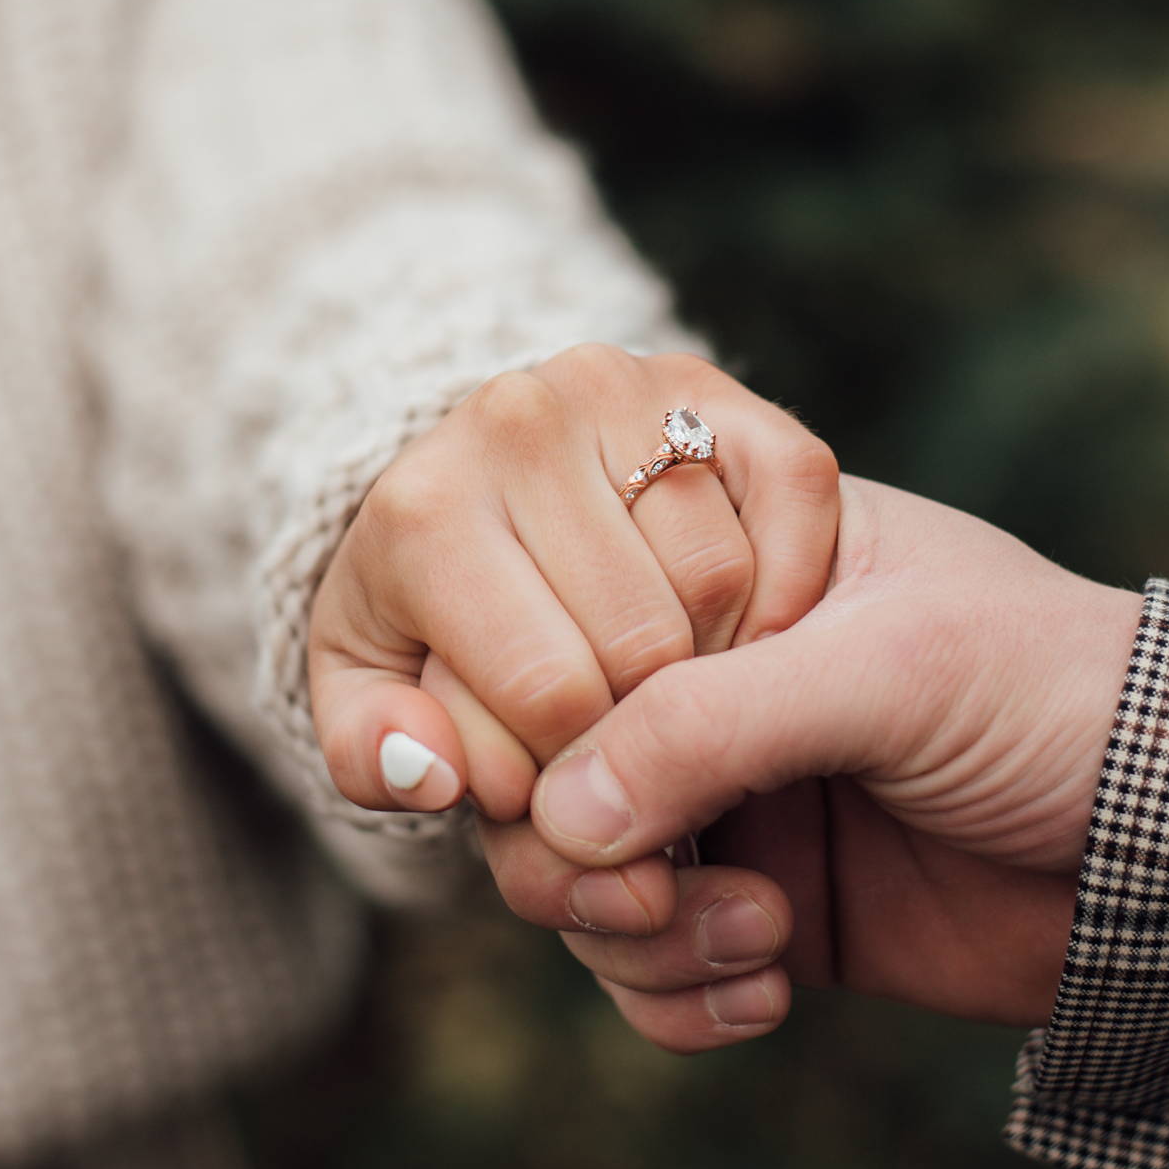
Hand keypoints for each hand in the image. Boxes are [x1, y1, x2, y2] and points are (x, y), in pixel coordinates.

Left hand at [309, 347, 840, 824]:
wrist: (476, 494)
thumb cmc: (427, 619)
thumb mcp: (373, 700)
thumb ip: (378, 758)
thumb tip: (429, 771)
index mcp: (422, 508)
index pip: (548, 693)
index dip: (572, 777)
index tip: (552, 782)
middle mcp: (519, 420)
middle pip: (644, 644)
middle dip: (645, 726)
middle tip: (622, 738)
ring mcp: (626, 388)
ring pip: (722, 581)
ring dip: (720, 662)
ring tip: (667, 679)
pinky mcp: (716, 385)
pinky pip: (795, 501)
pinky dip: (788, 586)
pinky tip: (736, 627)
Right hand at [478, 475, 1142, 1046]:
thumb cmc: (1062, 698)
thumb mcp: (886, 674)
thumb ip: (710, 724)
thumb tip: (551, 814)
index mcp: (731, 566)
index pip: (559, 626)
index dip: (537, 718)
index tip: (573, 789)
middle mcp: (710, 679)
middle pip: (539, 769)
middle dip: (577, 853)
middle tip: (658, 891)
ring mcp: (729, 798)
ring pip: (576, 882)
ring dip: (640, 935)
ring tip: (758, 939)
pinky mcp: (759, 910)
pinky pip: (645, 970)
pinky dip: (678, 998)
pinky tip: (772, 990)